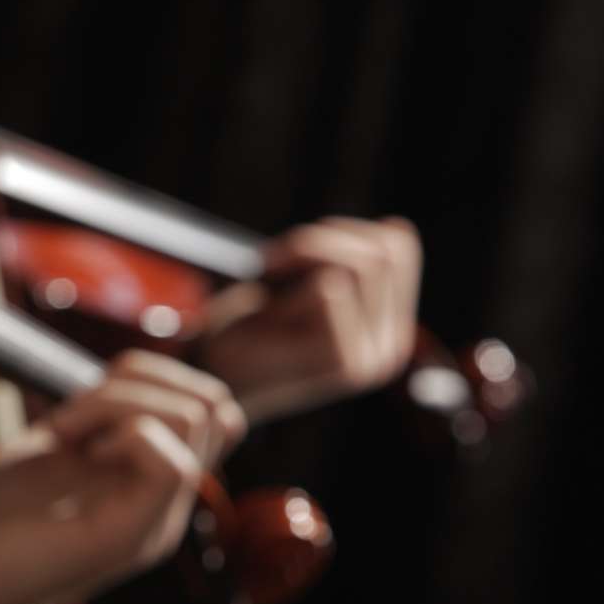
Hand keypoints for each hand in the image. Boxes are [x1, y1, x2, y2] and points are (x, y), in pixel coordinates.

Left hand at [0, 354, 237, 603]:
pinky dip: (124, 433)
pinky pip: (175, 464)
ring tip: (63, 433)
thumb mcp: (42, 451)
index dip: (142, 380)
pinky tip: (74, 453)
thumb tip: (122, 377)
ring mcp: (153, 522)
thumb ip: (88, 423)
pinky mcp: (132, 538)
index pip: (205, 407)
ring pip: (200, 420)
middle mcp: (161, 506)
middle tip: (68, 418)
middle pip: (216, 407)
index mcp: (144, 485)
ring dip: (120, 402)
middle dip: (139, 382)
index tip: (71, 408)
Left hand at [197, 216, 421, 422]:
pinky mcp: (343, 360)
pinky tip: (262, 316)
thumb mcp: (307, 286)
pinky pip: (328, 288)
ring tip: (266, 286)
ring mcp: (370, 358)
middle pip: (384, 250)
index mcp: (389, 327)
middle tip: (270, 263)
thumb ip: (353, 262)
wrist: (205, 379)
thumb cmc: (247, 328)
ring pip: (361, 264)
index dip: (341, 232)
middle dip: (320, 241)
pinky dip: (288, 290)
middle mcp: (391, 348)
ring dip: (302, 260)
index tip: (291, 251)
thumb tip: (396, 225)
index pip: (398, 245)